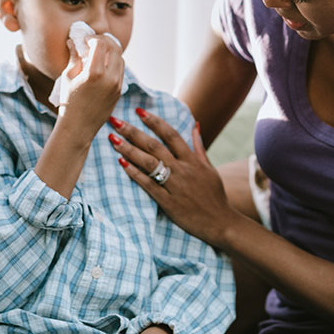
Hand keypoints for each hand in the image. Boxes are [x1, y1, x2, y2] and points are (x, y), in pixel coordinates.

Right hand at [59, 35, 124, 138]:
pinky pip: (121, 71)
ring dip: (110, 51)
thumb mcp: (68, 77)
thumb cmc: (68, 102)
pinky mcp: (119, 92)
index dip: (93, 38)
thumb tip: (73, 40)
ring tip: (97, 53)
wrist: (78, 128)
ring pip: (120, 58)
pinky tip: (102, 65)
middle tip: (93, 42)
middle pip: (114, 48)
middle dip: (104, 41)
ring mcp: (117, 86)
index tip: (85, 40)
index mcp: (95, 73)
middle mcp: (110, 78)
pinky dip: (113, 63)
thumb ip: (74, 57)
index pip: (101, 44)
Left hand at [109, 109, 237, 245]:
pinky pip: (148, 185)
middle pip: (154, 146)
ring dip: (129, 150)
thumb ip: (199, 147)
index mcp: (192, 160)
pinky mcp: (168, 202)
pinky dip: (135, 174)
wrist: (220, 222)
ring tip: (113, 139)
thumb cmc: (215, 195)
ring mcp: (175, 186)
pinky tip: (122, 163)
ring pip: (149, 163)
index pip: (171, 135)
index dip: (154, 122)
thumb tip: (195, 125)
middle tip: (115, 121)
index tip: (139, 111)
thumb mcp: (210, 168)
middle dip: (133, 132)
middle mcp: (183, 170)